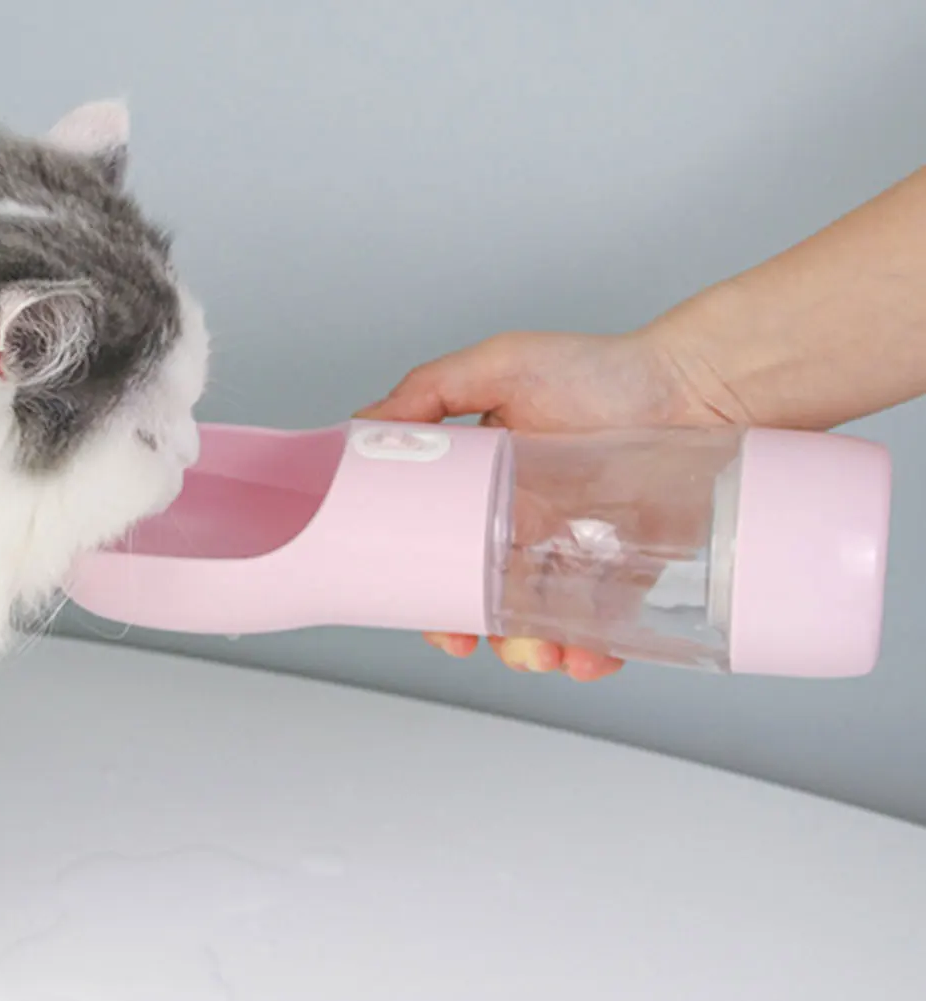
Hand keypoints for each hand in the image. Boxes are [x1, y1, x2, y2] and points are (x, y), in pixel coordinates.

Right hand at [355, 326, 730, 680]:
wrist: (696, 386)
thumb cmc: (604, 371)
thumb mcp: (502, 365)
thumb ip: (430, 390)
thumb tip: (362, 424)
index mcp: (488, 488)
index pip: (447, 553)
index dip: (434, 594)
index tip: (433, 618)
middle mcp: (525, 526)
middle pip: (488, 600)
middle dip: (481, 634)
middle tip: (482, 642)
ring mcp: (575, 552)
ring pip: (541, 623)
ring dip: (531, 652)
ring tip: (542, 651)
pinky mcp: (626, 570)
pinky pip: (604, 628)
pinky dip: (593, 654)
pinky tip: (588, 657)